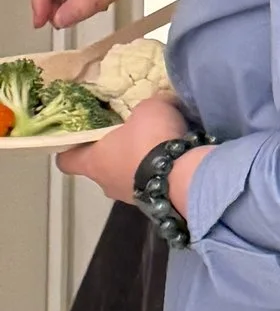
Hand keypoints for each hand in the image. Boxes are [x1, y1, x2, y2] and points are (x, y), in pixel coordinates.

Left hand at [58, 91, 192, 201]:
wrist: (183, 175)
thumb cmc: (150, 139)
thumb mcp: (148, 108)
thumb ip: (142, 108)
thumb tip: (151, 108)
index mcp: (92, 161)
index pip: (66, 160)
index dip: (71, 147)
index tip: (82, 135)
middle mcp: (105, 183)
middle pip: (100, 166)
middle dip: (114, 150)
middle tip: (130, 132)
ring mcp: (128, 196)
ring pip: (126, 176)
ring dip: (139, 162)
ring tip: (159, 144)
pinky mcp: (152, 203)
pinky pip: (150, 182)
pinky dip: (159, 171)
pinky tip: (174, 156)